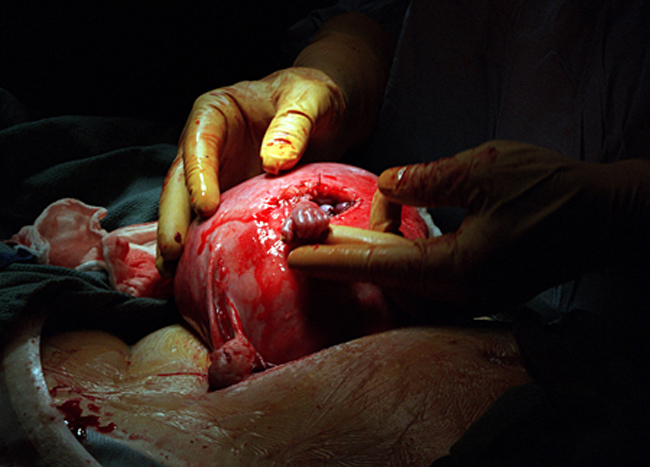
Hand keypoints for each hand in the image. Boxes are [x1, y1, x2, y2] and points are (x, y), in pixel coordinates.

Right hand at [157, 67, 346, 267]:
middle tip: (173, 251)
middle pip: (180, 180)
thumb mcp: (311, 100)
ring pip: (187, 206)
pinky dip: (202, 243)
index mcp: (216, 113)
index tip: (206, 207)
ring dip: (180, 237)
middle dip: (173, 216)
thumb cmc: (315, 98)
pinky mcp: (230, 197)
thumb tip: (271, 162)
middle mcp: (207, 145)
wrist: (326, 116)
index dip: (198, 176)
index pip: (199, 144)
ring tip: (174, 270)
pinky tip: (196, 269)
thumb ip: (293, 125)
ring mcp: (216, 174)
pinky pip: (211, 221)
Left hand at [288, 140, 649, 314]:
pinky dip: (401, 255)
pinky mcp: (476, 289)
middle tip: (307, 237)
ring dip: (377, 248)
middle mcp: (459, 293)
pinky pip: (423, 278)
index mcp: (458, 268)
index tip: (295, 260)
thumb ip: (428, 180)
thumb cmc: (551, 190)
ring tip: (364, 217)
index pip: (381, 267)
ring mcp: (469, 296)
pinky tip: (393, 232)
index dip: (334, 262)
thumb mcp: (485, 169)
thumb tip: (389, 185)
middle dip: (346, 254)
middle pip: (386, 275)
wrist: (602, 215)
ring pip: (403, 277)